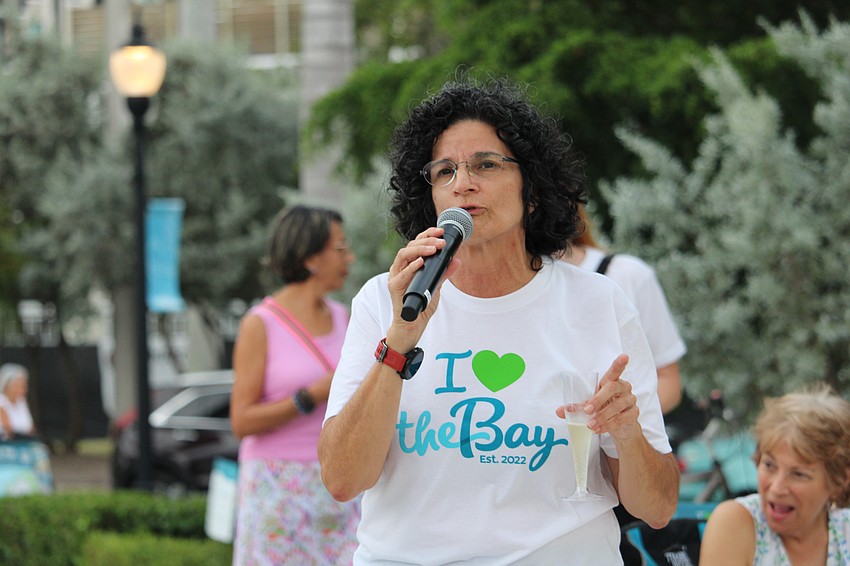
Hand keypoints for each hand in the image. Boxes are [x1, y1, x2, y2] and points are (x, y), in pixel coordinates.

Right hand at [385, 226, 460, 349]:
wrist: (412, 325)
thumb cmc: (421, 305)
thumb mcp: (437, 286)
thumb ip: (444, 273)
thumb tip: (457, 261)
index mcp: (409, 264)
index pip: (416, 243)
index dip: (427, 234)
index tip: (440, 231)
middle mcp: (401, 267)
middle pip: (410, 246)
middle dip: (426, 240)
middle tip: (441, 242)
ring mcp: (396, 277)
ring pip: (403, 255)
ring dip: (419, 250)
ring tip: (433, 249)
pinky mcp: (394, 288)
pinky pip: (401, 274)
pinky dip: (411, 267)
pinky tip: (421, 262)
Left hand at [556, 354, 639, 439]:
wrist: (621, 428)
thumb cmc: (605, 409)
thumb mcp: (590, 406)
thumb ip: (576, 407)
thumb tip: (559, 411)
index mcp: (612, 381)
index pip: (616, 371)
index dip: (619, 364)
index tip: (624, 356)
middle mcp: (623, 388)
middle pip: (613, 388)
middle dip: (598, 399)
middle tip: (587, 410)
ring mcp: (630, 400)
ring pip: (617, 405)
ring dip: (601, 416)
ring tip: (590, 425)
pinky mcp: (633, 414)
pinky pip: (621, 419)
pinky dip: (607, 425)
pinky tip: (598, 429)